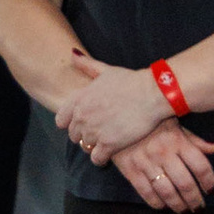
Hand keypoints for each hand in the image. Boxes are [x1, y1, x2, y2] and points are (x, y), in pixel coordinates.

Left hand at [58, 50, 174, 156]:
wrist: (152, 94)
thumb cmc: (132, 81)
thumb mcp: (106, 70)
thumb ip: (87, 65)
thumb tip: (72, 54)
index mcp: (79, 98)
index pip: (61, 120)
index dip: (71, 123)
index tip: (82, 124)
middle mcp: (82, 116)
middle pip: (73, 135)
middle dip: (84, 135)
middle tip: (98, 134)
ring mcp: (94, 131)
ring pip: (85, 147)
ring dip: (94, 147)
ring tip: (105, 144)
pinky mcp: (108, 144)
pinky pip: (96, 158)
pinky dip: (101, 159)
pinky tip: (109, 155)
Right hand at [112, 124, 213, 211]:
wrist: (116, 118)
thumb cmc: (150, 122)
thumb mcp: (174, 125)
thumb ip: (194, 140)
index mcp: (177, 141)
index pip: (200, 166)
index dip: (209, 181)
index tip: (212, 191)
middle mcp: (163, 153)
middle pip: (185, 183)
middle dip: (195, 200)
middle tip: (199, 209)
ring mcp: (146, 162)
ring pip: (167, 192)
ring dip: (178, 206)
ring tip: (185, 211)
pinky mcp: (130, 170)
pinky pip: (146, 192)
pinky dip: (157, 203)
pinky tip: (164, 206)